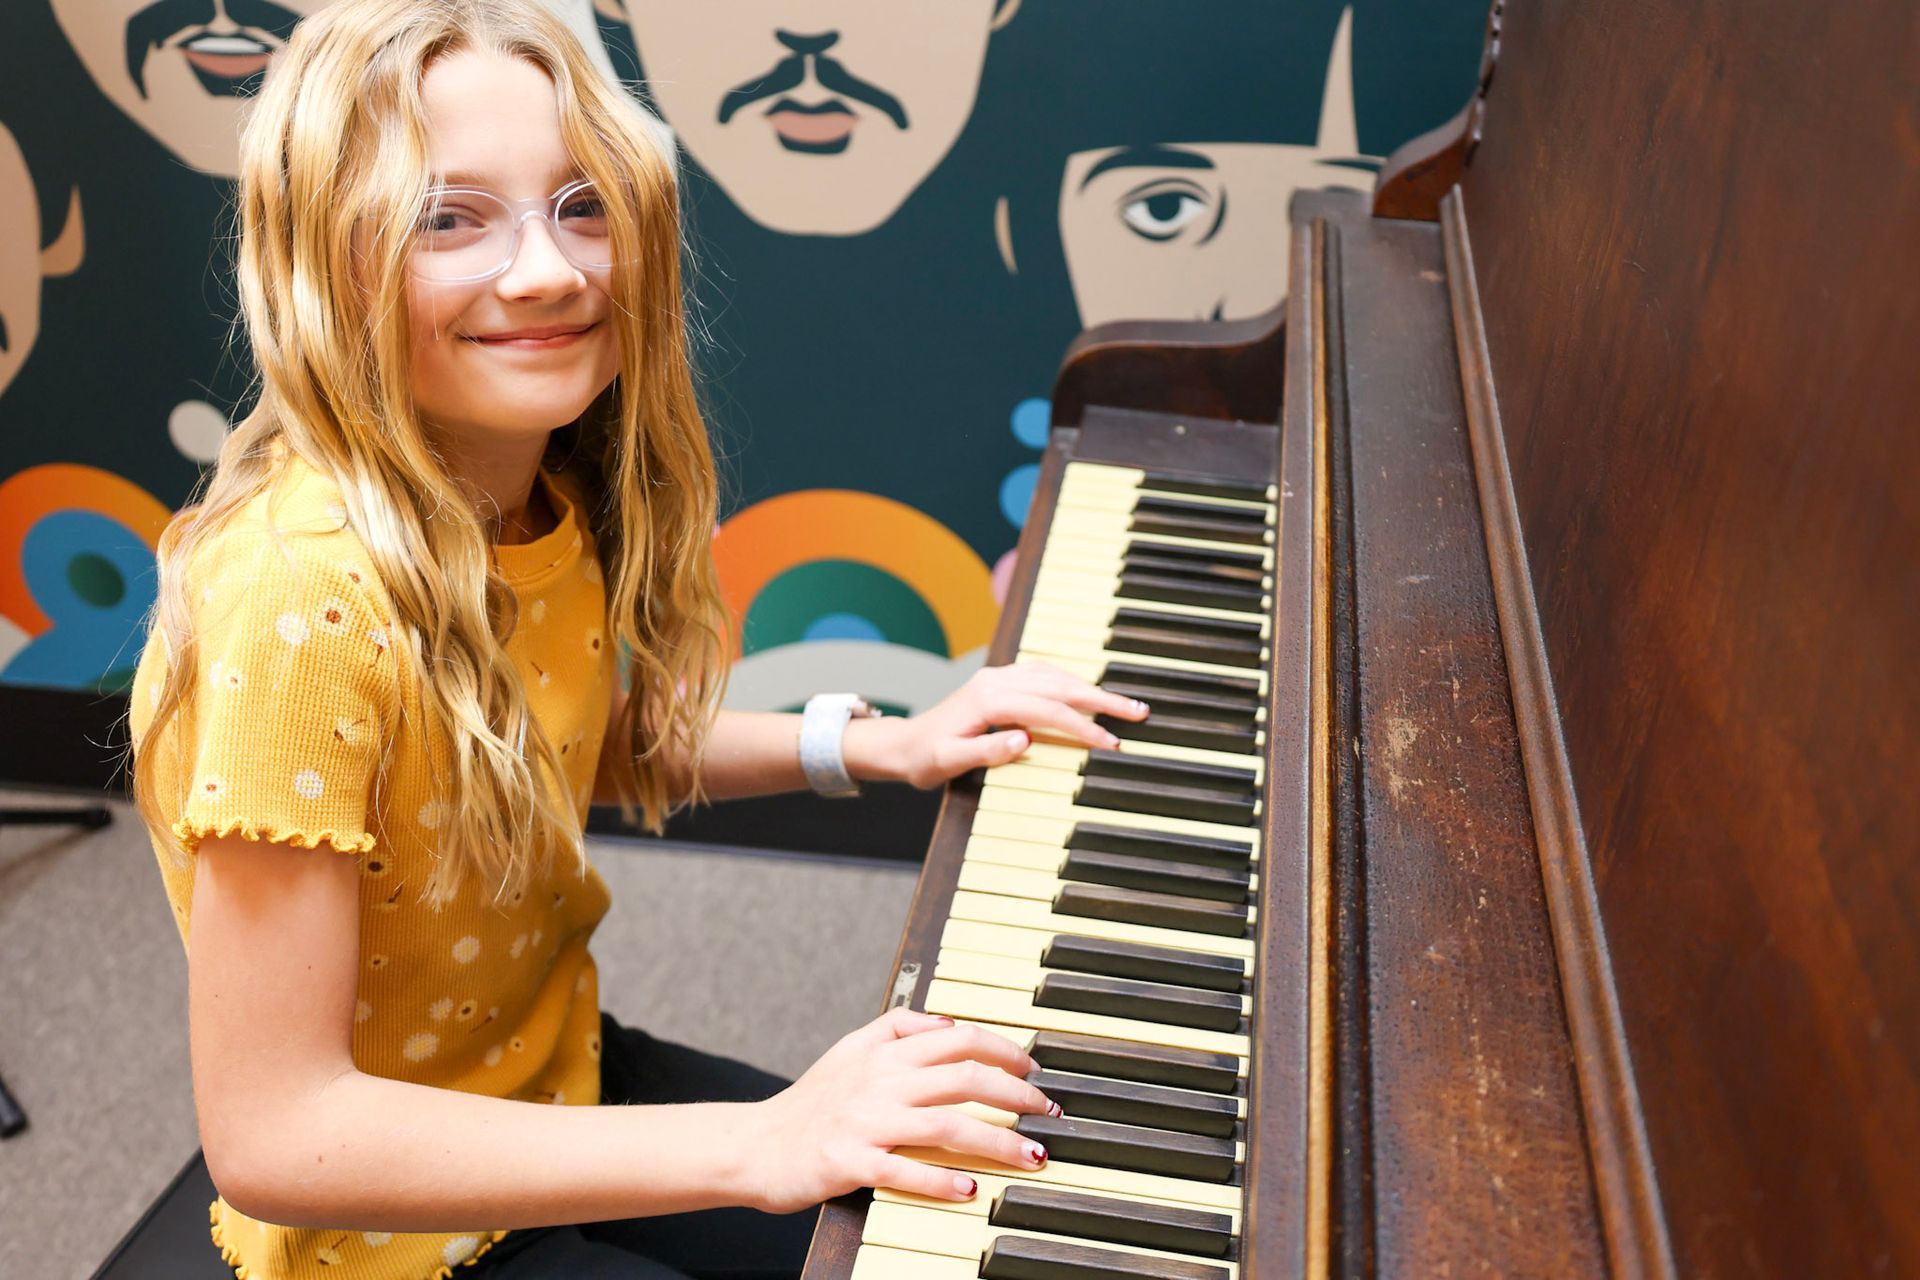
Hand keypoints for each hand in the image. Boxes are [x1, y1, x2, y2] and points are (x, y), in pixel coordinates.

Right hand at [743, 1007, 1059, 1212]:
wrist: (754, 1146)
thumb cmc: (809, 1103)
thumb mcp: (849, 1049)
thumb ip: (896, 1027)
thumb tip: (946, 1021)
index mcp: (882, 1052)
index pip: (958, 1038)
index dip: (1004, 1050)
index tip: (1034, 1068)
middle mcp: (878, 1081)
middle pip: (964, 1076)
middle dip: (1018, 1094)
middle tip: (1048, 1112)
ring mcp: (864, 1122)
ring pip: (946, 1123)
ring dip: (997, 1141)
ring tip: (1032, 1156)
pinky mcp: (849, 1162)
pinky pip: (904, 1170)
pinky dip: (941, 1180)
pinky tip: (970, 1189)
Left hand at [844, 659, 1150, 789]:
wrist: (902, 744)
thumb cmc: (924, 759)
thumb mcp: (948, 763)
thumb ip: (986, 751)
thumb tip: (1025, 739)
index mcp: (988, 700)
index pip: (1048, 711)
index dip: (1083, 727)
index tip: (1111, 743)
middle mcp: (996, 681)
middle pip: (1059, 685)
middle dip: (1102, 699)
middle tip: (1139, 712)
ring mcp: (998, 677)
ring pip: (1055, 675)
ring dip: (1091, 687)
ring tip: (1125, 702)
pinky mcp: (999, 681)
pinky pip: (1043, 673)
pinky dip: (1070, 680)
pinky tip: (1087, 690)